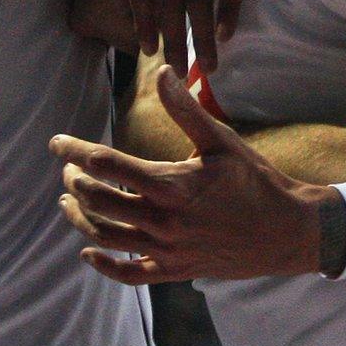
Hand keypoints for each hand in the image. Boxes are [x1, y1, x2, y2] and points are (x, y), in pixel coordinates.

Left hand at [53, 65, 333, 283]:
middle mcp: (163, 220)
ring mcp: (166, 250)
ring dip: (80, 217)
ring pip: (105, 236)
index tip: (57, 142)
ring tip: (69, 201)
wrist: (287, 231)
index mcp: (171, 184)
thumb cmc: (255, 181)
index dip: (74, 151)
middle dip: (76, 181)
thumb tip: (163, 72)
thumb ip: (186, 109)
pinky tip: (89, 251)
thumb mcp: (222, 141)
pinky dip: (103, 264)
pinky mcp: (174, 271)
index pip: (106, 164)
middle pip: (98, 200)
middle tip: (70, 169)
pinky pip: (128, 274)